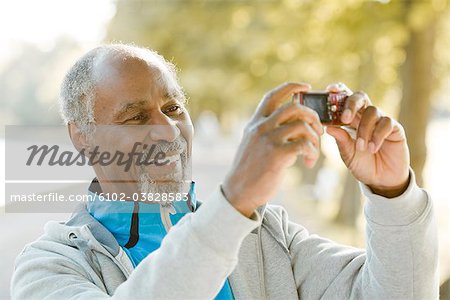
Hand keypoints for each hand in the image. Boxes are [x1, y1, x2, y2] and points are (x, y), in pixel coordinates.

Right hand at [222, 82, 323, 216]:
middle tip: (319, 130)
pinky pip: (304, 144)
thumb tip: (294, 126)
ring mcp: (268, 140)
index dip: (291, 87)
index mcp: (254, 123)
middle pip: (294, 107)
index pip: (272, 96)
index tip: (306, 87)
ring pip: (302, 125)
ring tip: (313, 152)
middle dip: (313, 116)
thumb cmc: (250, 170)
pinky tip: (309, 162)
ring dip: (315, 138)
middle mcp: (260, 127)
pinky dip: (312, 152)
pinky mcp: (277, 154)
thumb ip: (267, 132)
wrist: (239, 192)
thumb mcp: (252, 144)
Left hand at [325, 83, 409, 197]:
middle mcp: (365, 116)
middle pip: (359, 97)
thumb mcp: (348, 154)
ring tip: (361, 147)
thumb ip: (341, 140)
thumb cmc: (362, 164)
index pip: (345, 99)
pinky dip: (377, 135)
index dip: (339, 91)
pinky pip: (386, 123)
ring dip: (364, 129)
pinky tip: (372, 148)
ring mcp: (381, 121)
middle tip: (345, 119)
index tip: (330, 90)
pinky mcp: (395, 128)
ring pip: (372, 111)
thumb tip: (329, 128)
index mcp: (351, 120)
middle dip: (351, 104)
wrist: (381, 180)